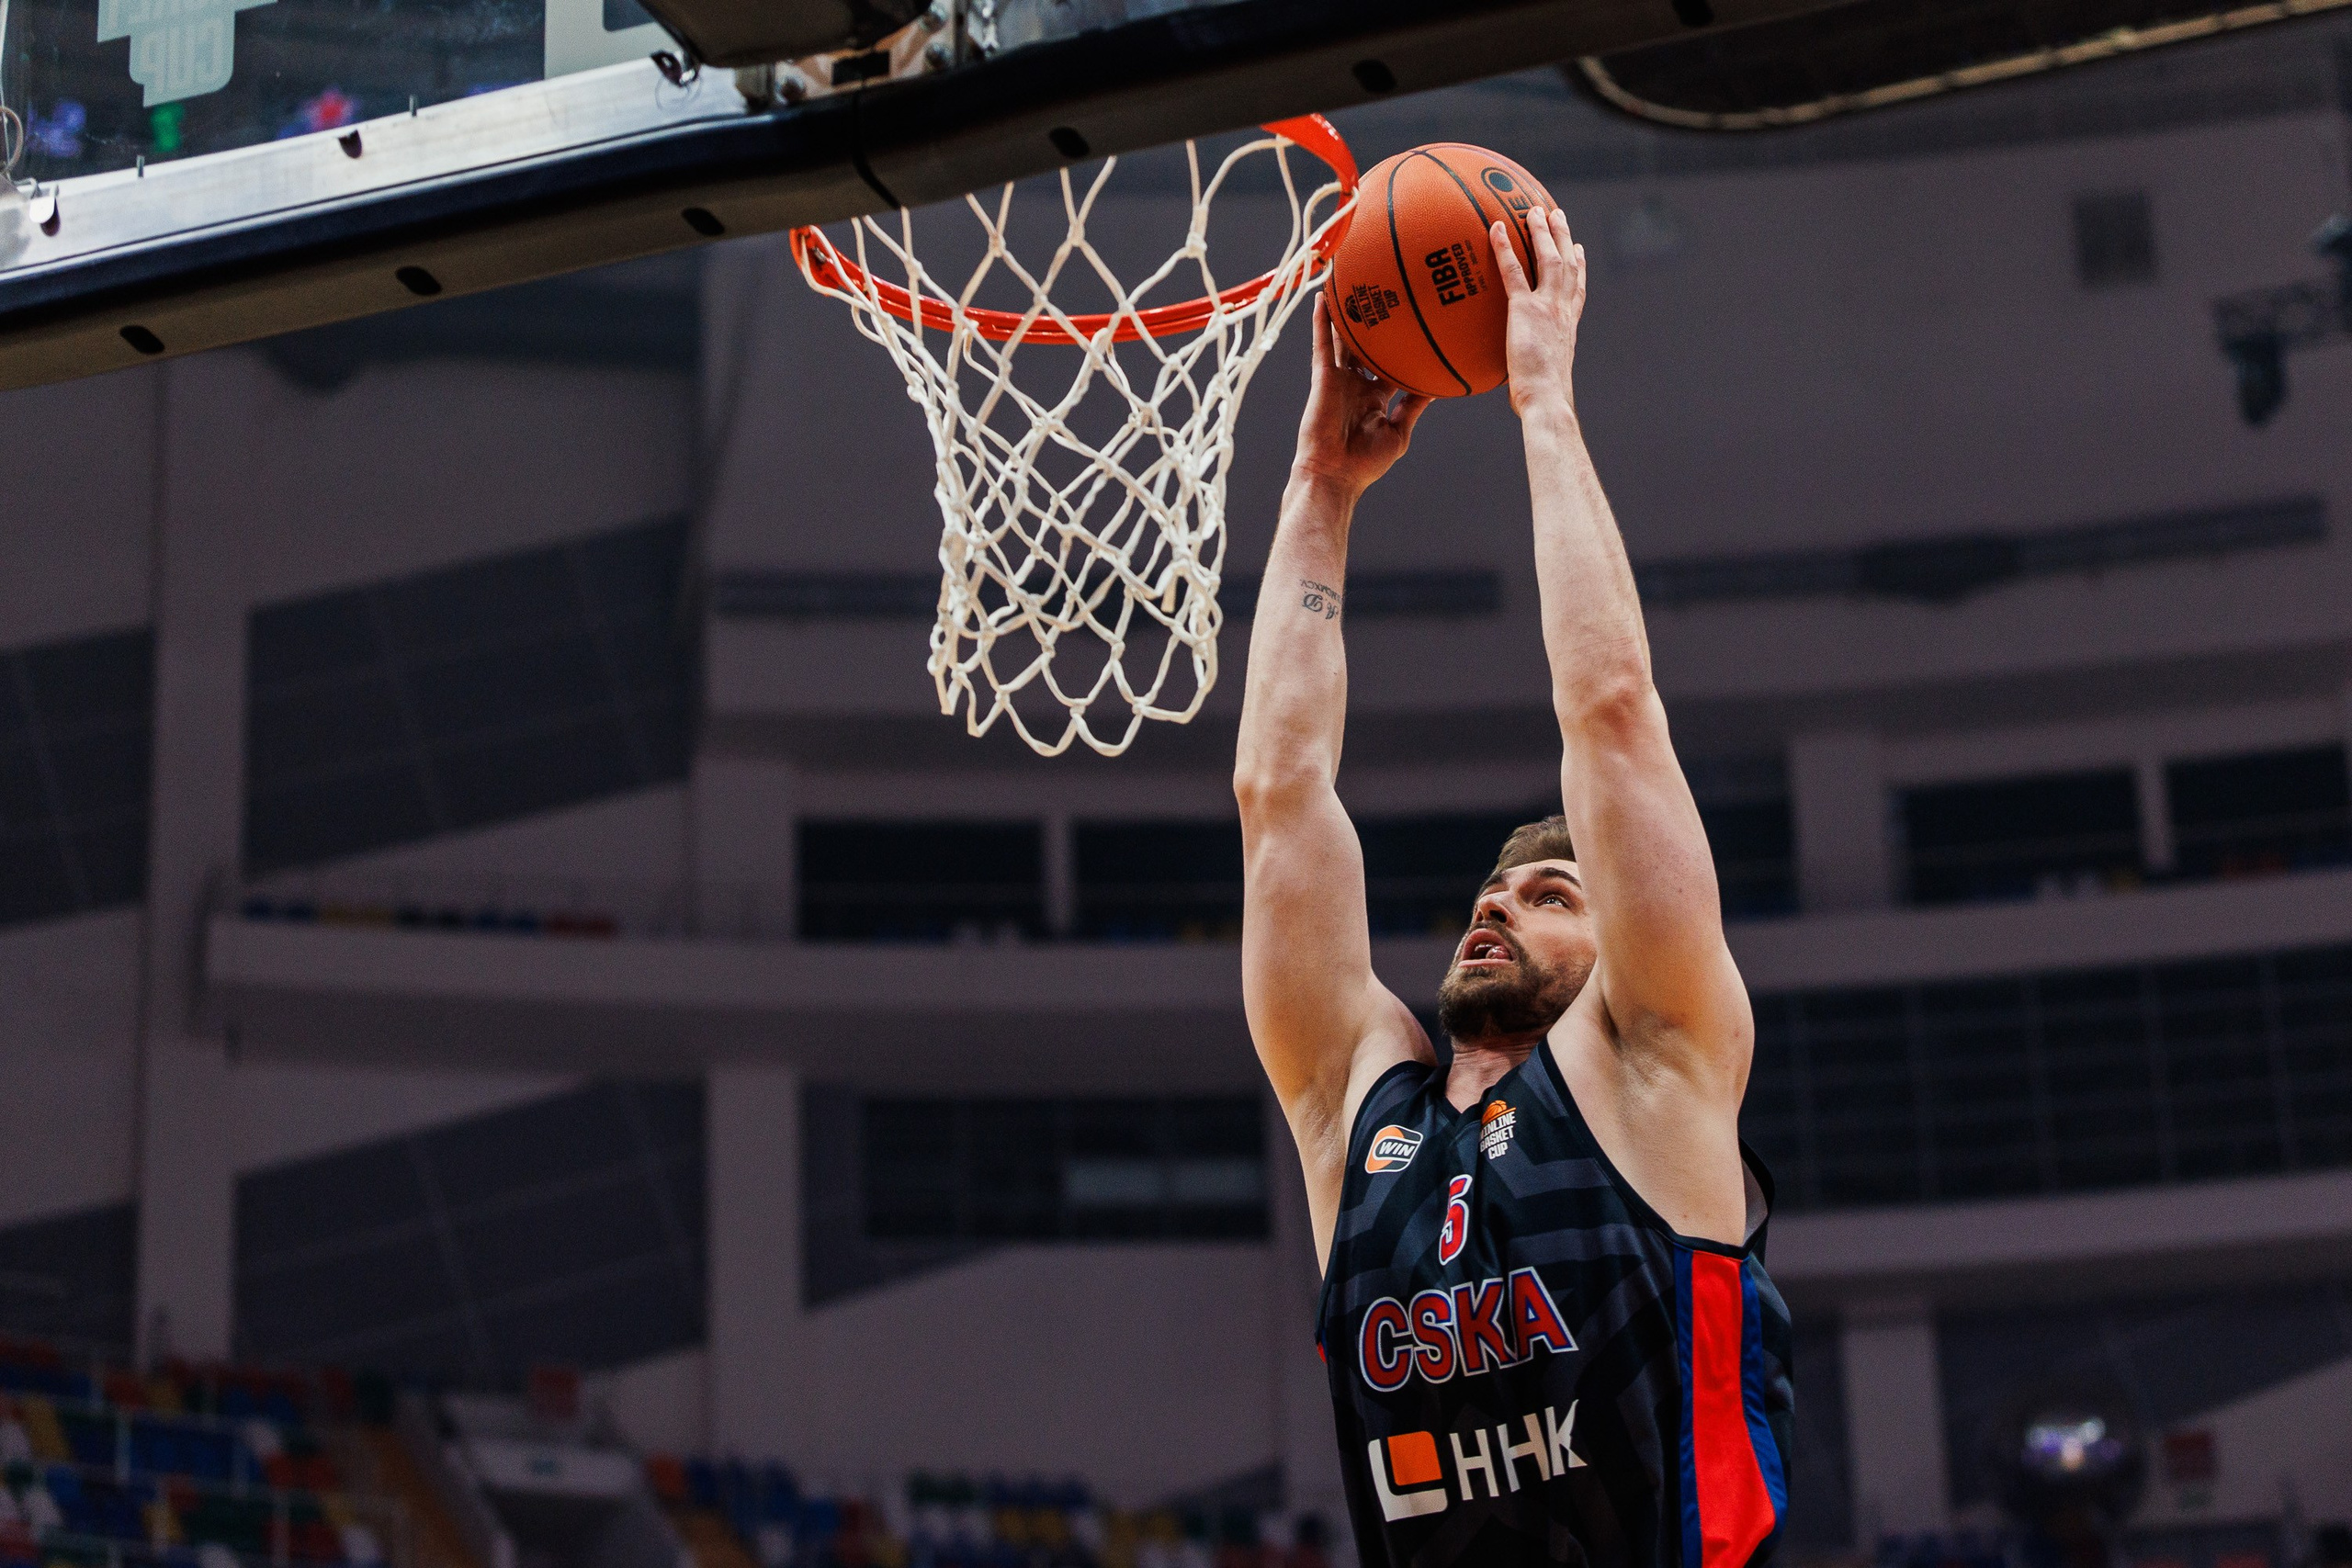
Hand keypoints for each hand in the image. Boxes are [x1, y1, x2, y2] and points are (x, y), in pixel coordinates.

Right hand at [1290, 293, 1432, 496]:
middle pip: (1366, 346)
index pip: (1390, 364)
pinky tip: (1323, 298)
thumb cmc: (1366, 463)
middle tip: (1386, 292)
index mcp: (1375, 396)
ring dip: (1344, 313)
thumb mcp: (1399, 432)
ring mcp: (1339, 379)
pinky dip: (1322, 322)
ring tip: (1350, 282)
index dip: (1400, 346)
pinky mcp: (1323, 378)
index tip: (1417, 325)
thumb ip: (1413, 407)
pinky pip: (1322, 345)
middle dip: (1373, 322)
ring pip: (1342, 339)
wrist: (1335, 475)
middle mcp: (1357, 383)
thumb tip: (1436, 389)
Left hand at [1492, 207, 1586, 419]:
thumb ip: (1530, 369)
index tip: (1578, 251)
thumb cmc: (1542, 400)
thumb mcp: (1540, 379)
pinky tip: (1496, 227)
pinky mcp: (1526, 309)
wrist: (1547, 399)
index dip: (1579, 268)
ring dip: (1542, 231)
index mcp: (1568, 326)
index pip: (1576, 291)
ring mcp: (1547, 306)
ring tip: (1534, 209)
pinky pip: (1513, 271)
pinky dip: (1505, 246)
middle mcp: (1563, 311)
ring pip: (1548, 258)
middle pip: (1567, 264)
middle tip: (1558, 214)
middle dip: (1563, 237)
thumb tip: (1515, 384)